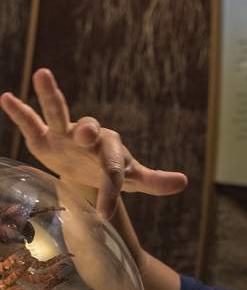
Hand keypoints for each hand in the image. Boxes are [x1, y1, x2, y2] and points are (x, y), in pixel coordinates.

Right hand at [0, 69, 187, 218]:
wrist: (87, 166)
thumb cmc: (113, 170)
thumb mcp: (134, 177)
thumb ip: (155, 181)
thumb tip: (185, 181)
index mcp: (112, 150)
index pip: (113, 171)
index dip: (111, 192)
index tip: (105, 215)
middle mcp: (88, 137)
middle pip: (90, 130)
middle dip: (88, 131)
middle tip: (85, 133)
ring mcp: (64, 134)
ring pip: (59, 112)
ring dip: (51, 95)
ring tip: (43, 73)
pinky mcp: (43, 137)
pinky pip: (31, 121)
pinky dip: (19, 111)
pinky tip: (7, 98)